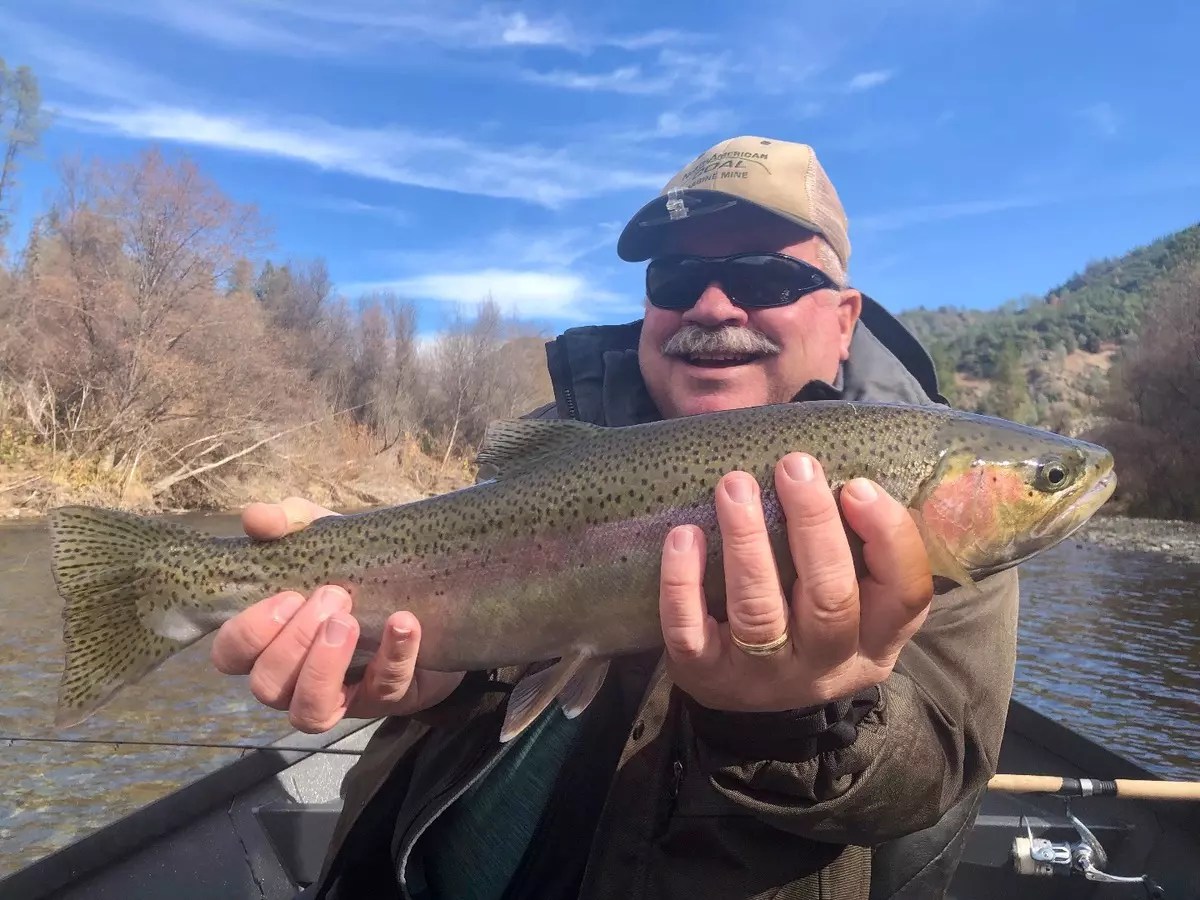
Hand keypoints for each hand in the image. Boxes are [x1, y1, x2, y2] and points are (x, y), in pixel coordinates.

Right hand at [210, 496, 464, 731]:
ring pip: (309, 713)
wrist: (432, 589)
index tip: (288, 595)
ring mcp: (341, 696)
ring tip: (349, 621)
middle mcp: (296, 679)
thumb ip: (290, 522)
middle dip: (294, 642)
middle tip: (332, 596)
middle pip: (266, 686)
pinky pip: (385, 691)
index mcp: (271, 642)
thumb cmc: (359, 570)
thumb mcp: (326, 539)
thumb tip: (257, 518)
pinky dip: (394, 655)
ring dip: (324, 666)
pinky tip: (404, 622)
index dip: (248, 634)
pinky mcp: (388, 698)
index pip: (230, 656)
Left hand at [659, 453, 932, 712]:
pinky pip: (691, 632)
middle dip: (813, 525)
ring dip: (747, 543)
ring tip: (735, 486)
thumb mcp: (856, 603)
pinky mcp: (707, 676)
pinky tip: (684, 536)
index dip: (888, 538)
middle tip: (794, 466)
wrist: (758, 715)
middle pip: (830, 597)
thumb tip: (849, 467)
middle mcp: (826, 662)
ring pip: (759, 613)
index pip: (905, 594)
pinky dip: (683, 582)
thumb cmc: (810, 625)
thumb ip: (861, 550)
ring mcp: (765, 674)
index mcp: (876, 639)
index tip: (857, 486)